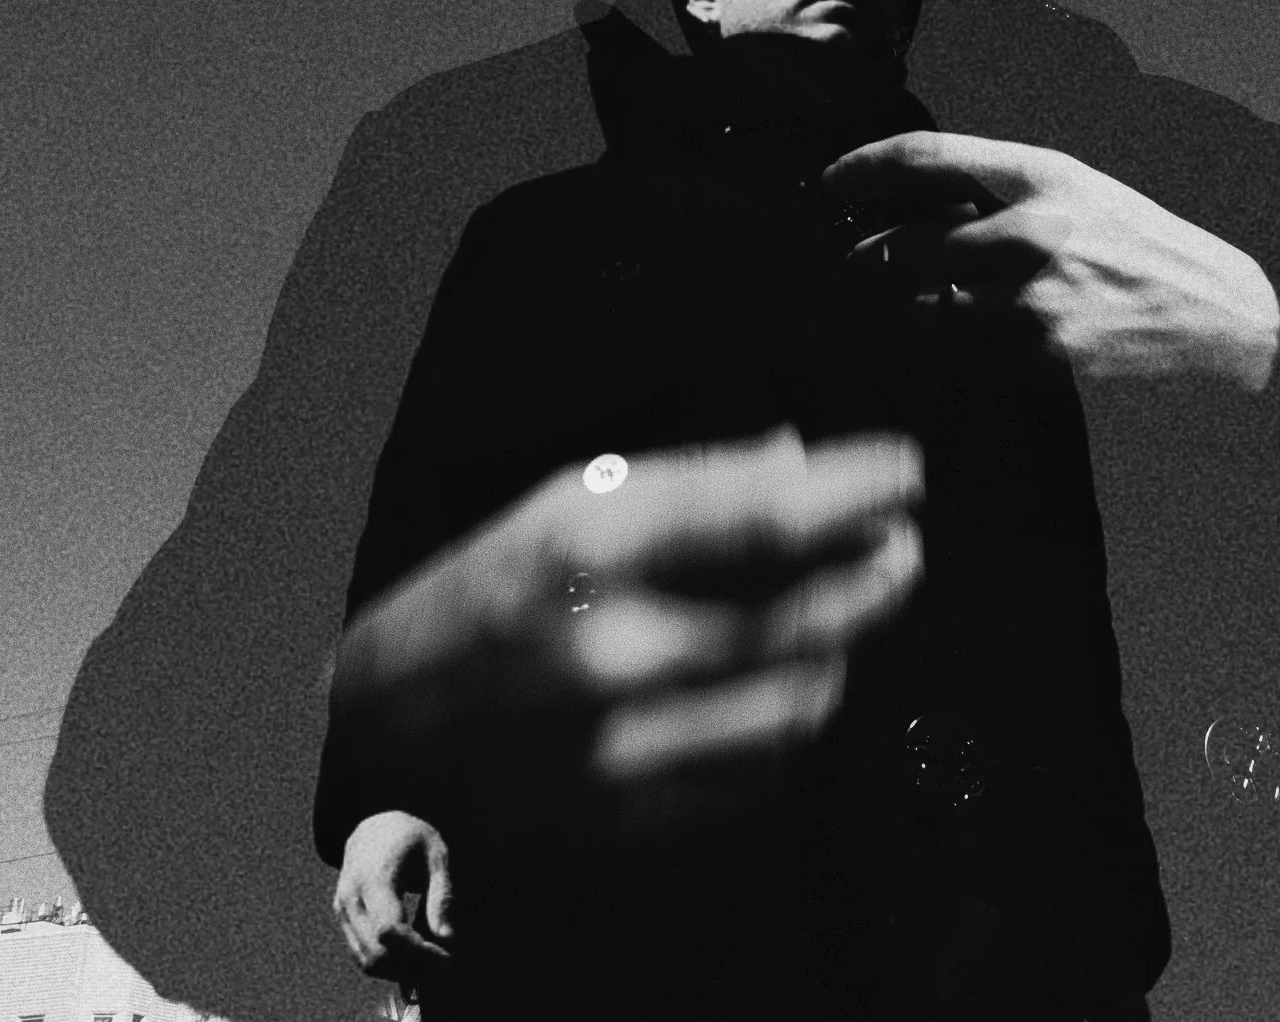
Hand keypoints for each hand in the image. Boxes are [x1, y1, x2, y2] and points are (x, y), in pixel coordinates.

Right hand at [329, 425, 923, 841]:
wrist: (375, 744)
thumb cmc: (472, 602)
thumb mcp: (558, 508)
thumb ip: (684, 484)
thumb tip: (796, 458)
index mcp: (588, 550)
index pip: (766, 514)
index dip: (856, 490)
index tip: (904, 470)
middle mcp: (614, 650)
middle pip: (806, 613)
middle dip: (878, 571)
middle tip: (901, 544)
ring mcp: (624, 748)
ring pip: (802, 699)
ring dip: (840, 648)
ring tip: (842, 612)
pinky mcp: (632, 822)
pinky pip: (764, 773)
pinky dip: (790, 719)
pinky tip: (782, 681)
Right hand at [332, 810, 452, 980]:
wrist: (375, 827)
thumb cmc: (412, 838)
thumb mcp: (436, 854)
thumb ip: (441, 895)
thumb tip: (447, 940)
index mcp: (375, 875)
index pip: (389, 930)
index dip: (418, 951)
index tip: (446, 956)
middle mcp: (351, 897)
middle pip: (377, 953)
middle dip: (413, 966)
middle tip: (444, 962)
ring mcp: (342, 911)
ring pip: (367, 962)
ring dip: (401, 970)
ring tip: (432, 959)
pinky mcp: (343, 921)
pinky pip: (363, 956)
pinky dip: (388, 964)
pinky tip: (414, 954)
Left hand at [824, 131, 1279, 390]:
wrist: (1210, 307)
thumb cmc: (1130, 239)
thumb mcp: (1072, 186)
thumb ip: (996, 185)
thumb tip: (909, 195)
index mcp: (1039, 174)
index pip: (924, 157)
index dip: (862, 169)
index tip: (829, 183)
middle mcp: (1032, 230)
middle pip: (905, 243)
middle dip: (861, 254)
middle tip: (845, 257)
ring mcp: (1034, 297)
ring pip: (921, 304)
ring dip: (893, 304)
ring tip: (887, 298)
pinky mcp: (1040, 352)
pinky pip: (956, 348)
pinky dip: (935, 340)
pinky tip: (937, 331)